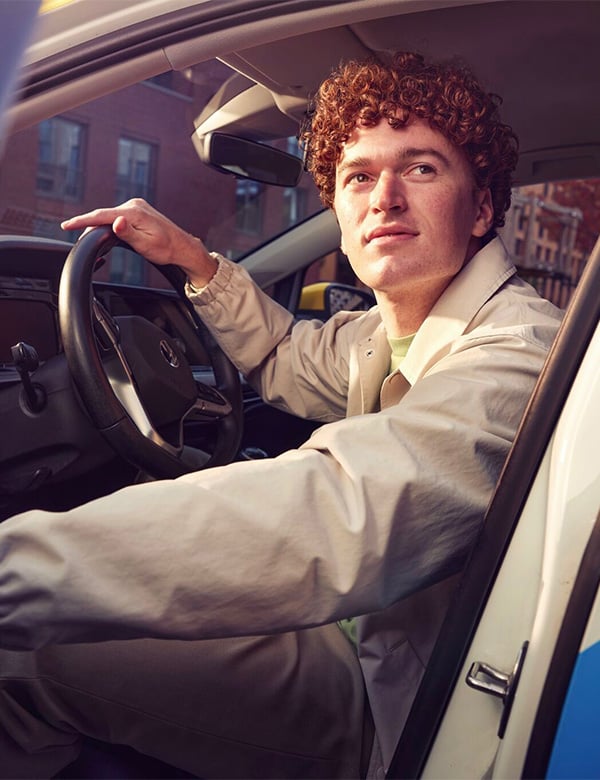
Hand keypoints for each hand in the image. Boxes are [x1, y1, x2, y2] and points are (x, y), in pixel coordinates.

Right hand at [61, 198, 217, 287]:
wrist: (182, 247)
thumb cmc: (166, 249)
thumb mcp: (145, 244)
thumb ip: (128, 233)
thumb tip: (116, 222)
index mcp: (134, 212)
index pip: (102, 215)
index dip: (82, 221)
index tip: (67, 225)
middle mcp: (134, 205)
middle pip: (103, 215)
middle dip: (88, 225)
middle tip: (75, 237)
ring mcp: (136, 206)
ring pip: (110, 216)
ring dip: (99, 225)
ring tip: (87, 237)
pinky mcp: (137, 211)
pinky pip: (117, 216)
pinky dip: (108, 223)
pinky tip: (103, 230)